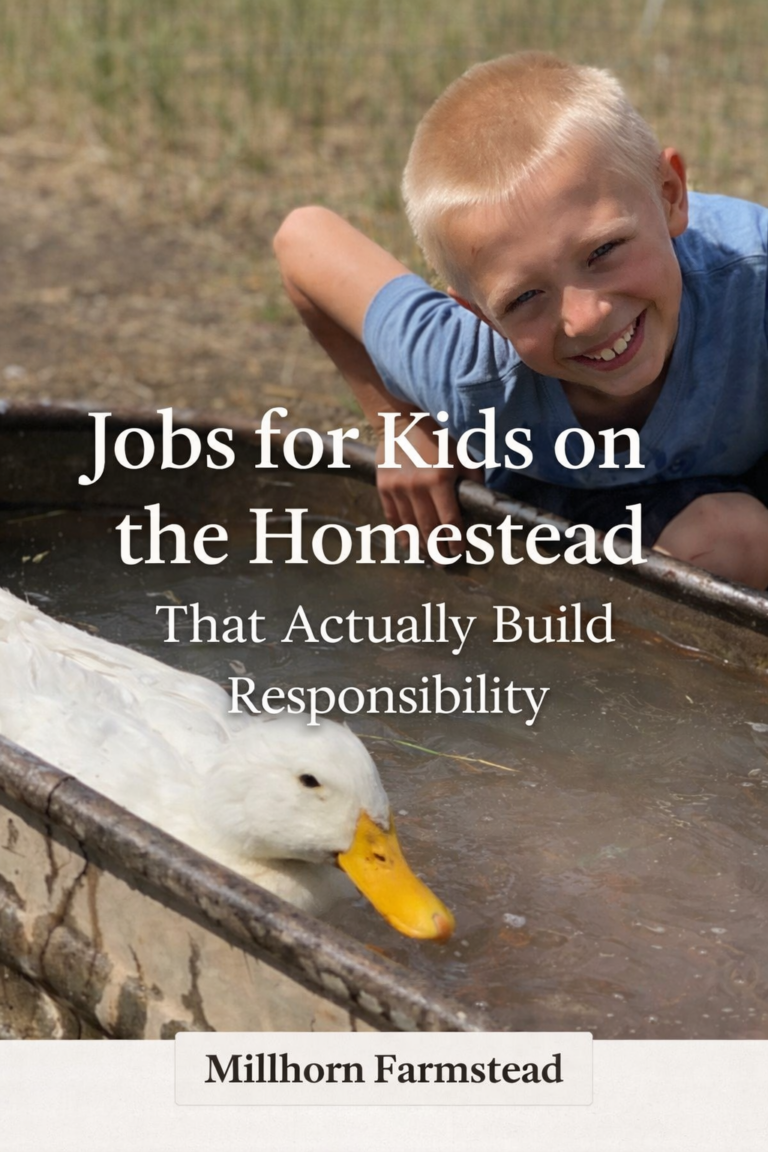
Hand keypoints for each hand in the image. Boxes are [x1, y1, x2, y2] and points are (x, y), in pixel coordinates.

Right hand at [374, 415, 483, 557]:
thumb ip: (473, 480)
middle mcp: (417, 486)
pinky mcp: (384, 486)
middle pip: (429, 528)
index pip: (450, 521)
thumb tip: (482, 503)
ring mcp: (398, 488)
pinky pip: (393, 517)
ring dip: (420, 544)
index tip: (459, 552)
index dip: (455, 540)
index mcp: (440, 479)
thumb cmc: (440, 437)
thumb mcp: (463, 455)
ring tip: (428, 557)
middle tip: (444, 562)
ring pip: (410, 526)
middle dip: (438, 549)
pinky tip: (407, 544)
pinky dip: (400, 533)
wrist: (403, 420)